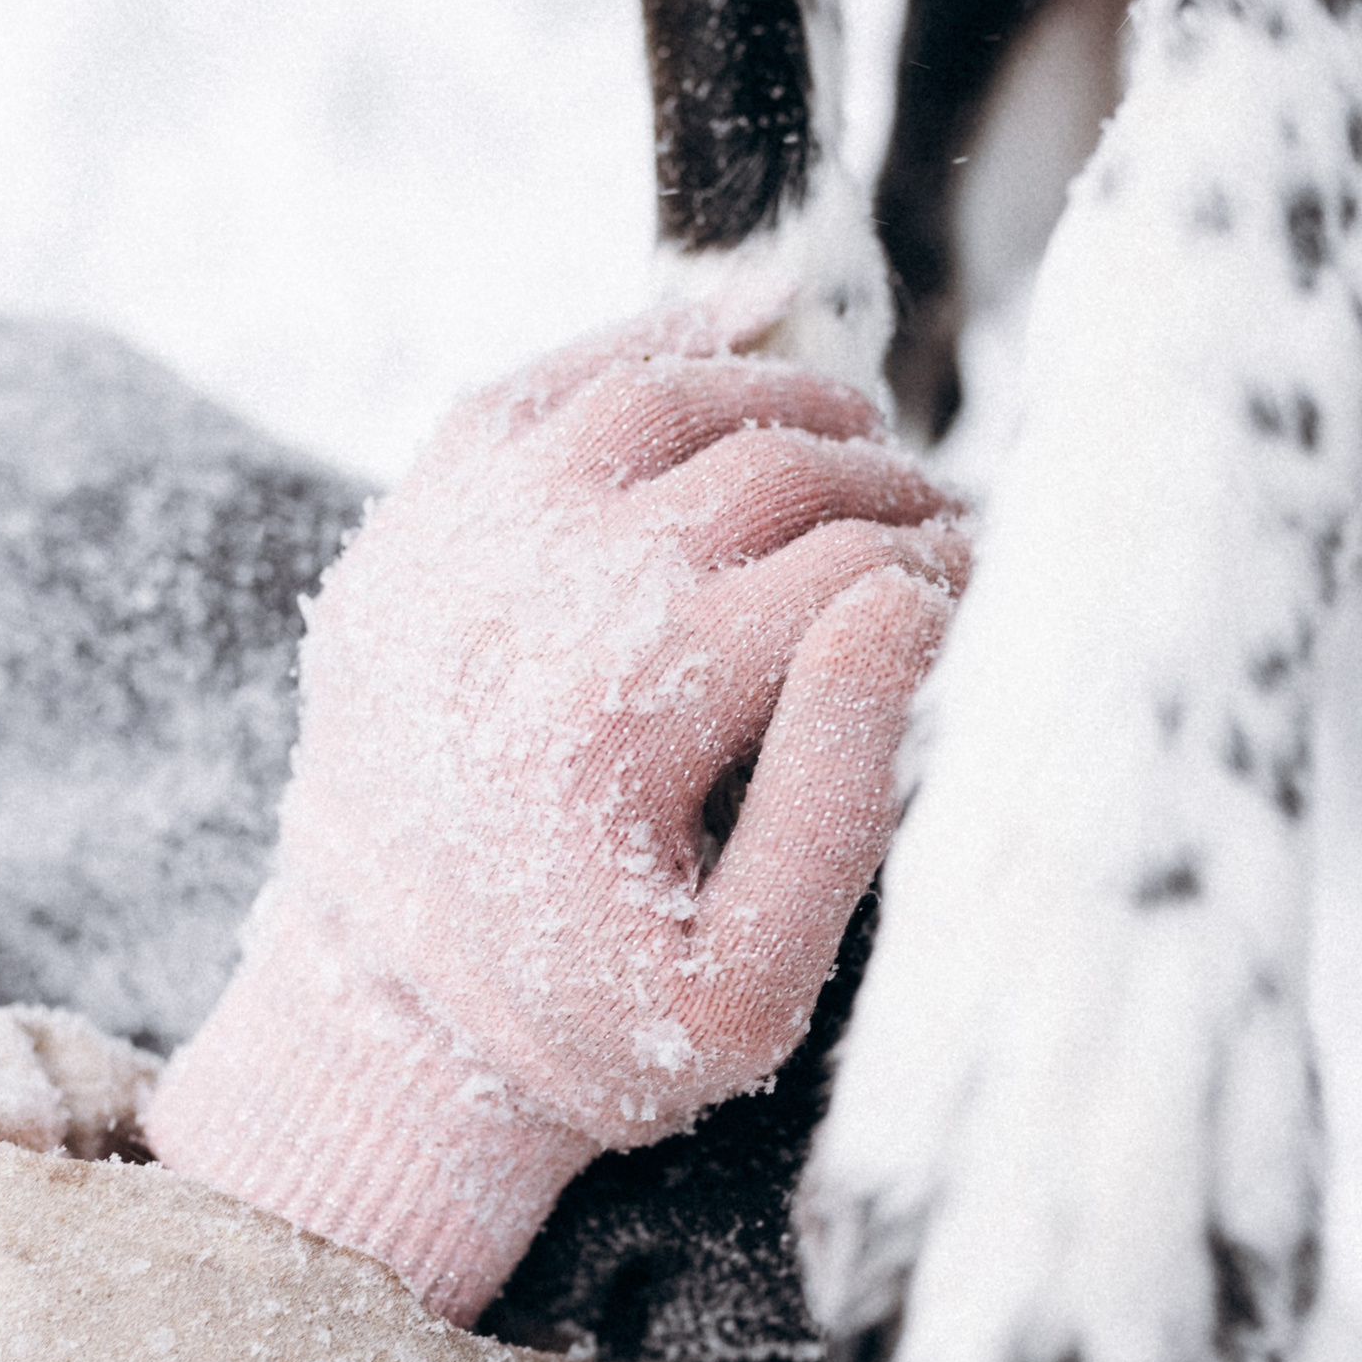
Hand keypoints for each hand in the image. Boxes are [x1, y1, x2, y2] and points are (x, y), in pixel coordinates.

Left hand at [150, 293, 967, 1324]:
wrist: (378, 1025)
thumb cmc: (588, 1024)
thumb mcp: (747, 985)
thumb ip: (839, 799)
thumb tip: (905, 604)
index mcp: (626, 716)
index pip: (844, 576)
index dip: (941, 569)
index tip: (983, 590)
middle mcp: (533, 600)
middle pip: (767, 470)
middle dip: (882, 485)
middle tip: (939, 525)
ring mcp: (456, 547)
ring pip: (660, 398)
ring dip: (782, 400)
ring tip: (860, 435)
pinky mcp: (408, 533)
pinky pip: (534, 389)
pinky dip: (640, 346)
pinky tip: (731, 335)